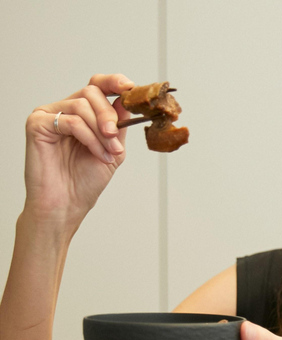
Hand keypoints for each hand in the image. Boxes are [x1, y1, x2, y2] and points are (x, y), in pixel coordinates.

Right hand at [23, 74, 134, 228]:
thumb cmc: (85, 180)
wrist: (67, 203)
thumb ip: (120, 125)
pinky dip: (88, 138)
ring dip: (100, 132)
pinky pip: (70, 121)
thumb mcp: (113, 149)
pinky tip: (96, 154)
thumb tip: (128, 100)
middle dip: (109, 115)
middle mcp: (65, 110)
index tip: (131, 88)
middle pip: (91, 92)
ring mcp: (49, 115)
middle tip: (115, 138)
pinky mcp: (37, 123)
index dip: (115, 82)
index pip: (98, 85)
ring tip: (107, 154)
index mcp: (83, 113)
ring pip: (82, 106)